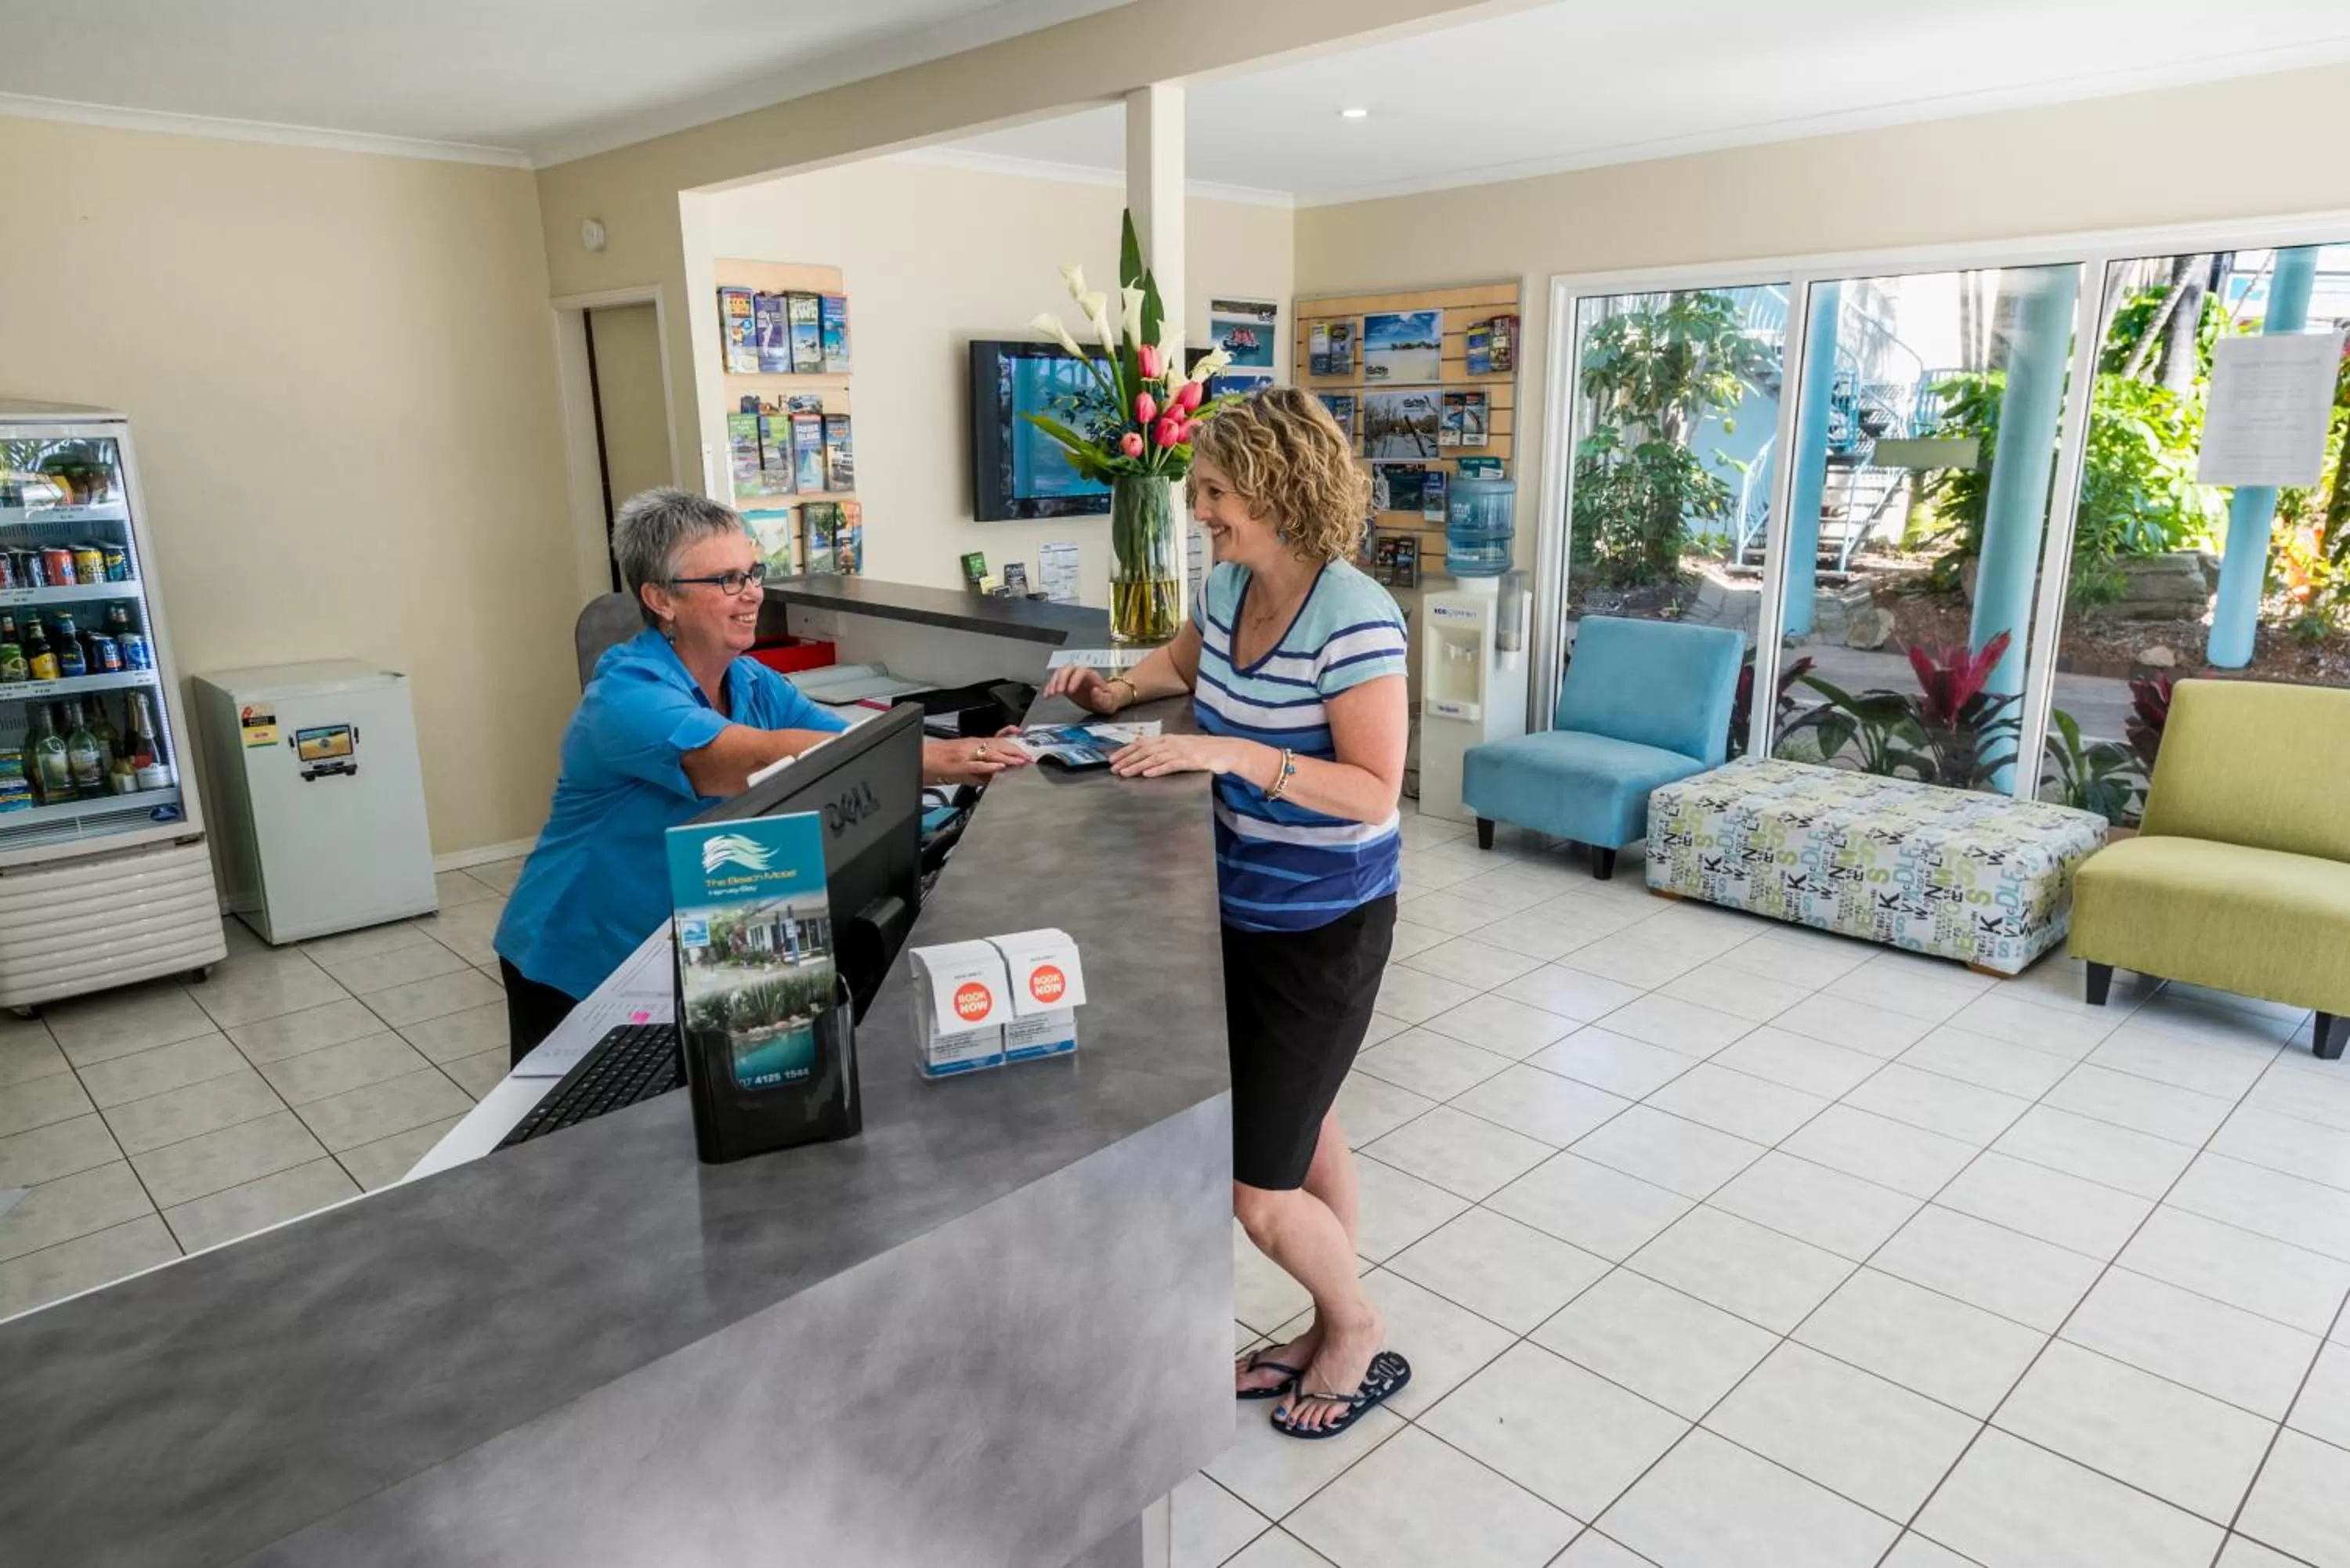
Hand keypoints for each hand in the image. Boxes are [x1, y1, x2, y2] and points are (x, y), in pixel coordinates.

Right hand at [924, 730, 1032, 785]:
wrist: (919, 760)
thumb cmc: (938, 761)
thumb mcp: (963, 762)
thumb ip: (980, 768)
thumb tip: (996, 774)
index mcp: (972, 743)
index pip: (996, 738)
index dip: (1012, 739)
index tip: (1024, 742)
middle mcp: (971, 745)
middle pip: (998, 744)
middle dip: (1015, 751)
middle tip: (1029, 757)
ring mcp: (965, 754)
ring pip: (990, 752)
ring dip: (1008, 756)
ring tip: (1021, 761)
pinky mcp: (959, 765)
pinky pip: (977, 764)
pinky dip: (990, 765)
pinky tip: (1001, 767)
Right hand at [1041, 665, 1123, 714]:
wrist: (1105, 700)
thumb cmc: (1108, 700)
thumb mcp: (1109, 702)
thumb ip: (1103, 698)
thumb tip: (1095, 691)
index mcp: (1092, 676)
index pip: (1081, 671)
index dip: (1074, 679)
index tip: (1070, 691)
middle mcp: (1080, 674)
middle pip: (1068, 668)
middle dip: (1061, 679)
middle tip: (1058, 692)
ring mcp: (1072, 678)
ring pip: (1060, 673)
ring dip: (1053, 682)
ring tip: (1050, 694)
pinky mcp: (1065, 684)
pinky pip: (1056, 681)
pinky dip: (1049, 687)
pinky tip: (1047, 696)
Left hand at [1109, 733, 1250, 779]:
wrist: (1226, 750)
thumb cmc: (1204, 750)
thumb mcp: (1182, 746)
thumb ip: (1165, 749)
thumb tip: (1148, 755)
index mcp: (1168, 738)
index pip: (1142, 743)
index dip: (1126, 750)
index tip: (1113, 758)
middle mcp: (1171, 742)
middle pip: (1144, 750)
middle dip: (1126, 759)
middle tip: (1112, 767)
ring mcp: (1180, 751)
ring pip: (1153, 758)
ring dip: (1137, 766)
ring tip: (1124, 773)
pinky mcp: (1189, 761)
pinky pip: (1170, 765)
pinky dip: (1157, 770)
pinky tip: (1147, 775)